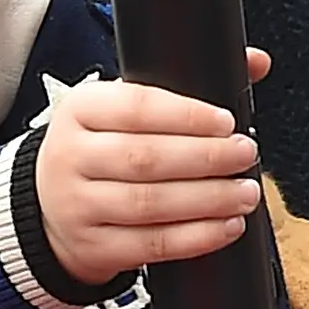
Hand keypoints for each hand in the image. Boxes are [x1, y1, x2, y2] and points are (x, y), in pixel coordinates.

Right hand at [35, 53, 271, 287]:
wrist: (53, 209)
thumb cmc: (103, 150)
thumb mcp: (125, 110)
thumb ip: (186, 85)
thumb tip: (256, 61)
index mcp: (80, 110)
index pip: (135, 107)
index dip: (186, 116)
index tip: (227, 122)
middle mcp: (72, 156)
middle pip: (145, 157)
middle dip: (205, 157)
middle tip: (245, 154)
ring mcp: (77, 205)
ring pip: (149, 203)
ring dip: (207, 199)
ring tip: (245, 193)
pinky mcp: (94, 246)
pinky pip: (151, 245)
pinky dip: (196, 237)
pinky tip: (226, 226)